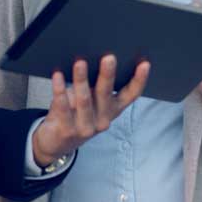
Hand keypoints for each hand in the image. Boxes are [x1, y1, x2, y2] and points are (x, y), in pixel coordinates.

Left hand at [31, 55, 149, 166]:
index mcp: (113, 109)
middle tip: (109, 58)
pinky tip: (58, 76)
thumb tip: (93, 57)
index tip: (144, 64)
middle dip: (107, 75)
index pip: (131, 95)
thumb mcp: (91, 102)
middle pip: (106, 94)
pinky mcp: (67, 130)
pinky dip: (60, 90)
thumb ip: (95, 86)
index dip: (139, 80)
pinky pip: (63, 107)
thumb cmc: (76, 114)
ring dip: (82, 79)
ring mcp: (86, 127)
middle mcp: (103, 119)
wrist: (57, 144)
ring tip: (80, 62)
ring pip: (84, 100)